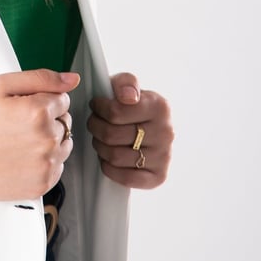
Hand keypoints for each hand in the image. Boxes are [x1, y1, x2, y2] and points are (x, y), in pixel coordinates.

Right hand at [0, 69, 79, 200]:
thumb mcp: (0, 86)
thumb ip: (40, 78)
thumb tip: (72, 79)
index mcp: (38, 112)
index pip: (63, 99)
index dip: (43, 99)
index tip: (24, 106)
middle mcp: (46, 140)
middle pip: (66, 122)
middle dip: (48, 119)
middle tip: (19, 124)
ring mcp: (46, 165)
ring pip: (64, 145)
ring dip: (49, 141)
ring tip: (21, 141)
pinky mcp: (42, 185)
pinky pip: (57, 168)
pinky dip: (44, 162)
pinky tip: (22, 157)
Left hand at [87, 72, 173, 188]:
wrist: (149, 124)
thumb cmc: (131, 103)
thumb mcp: (127, 84)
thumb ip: (126, 82)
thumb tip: (129, 97)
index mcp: (160, 106)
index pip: (115, 112)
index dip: (98, 108)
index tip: (96, 105)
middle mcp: (166, 132)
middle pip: (111, 135)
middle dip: (96, 127)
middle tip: (94, 122)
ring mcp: (164, 156)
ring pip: (115, 156)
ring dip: (100, 147)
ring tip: (100, 138)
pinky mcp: (159, 176)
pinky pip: (126, 178)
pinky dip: (110, 168)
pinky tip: (108, 157)